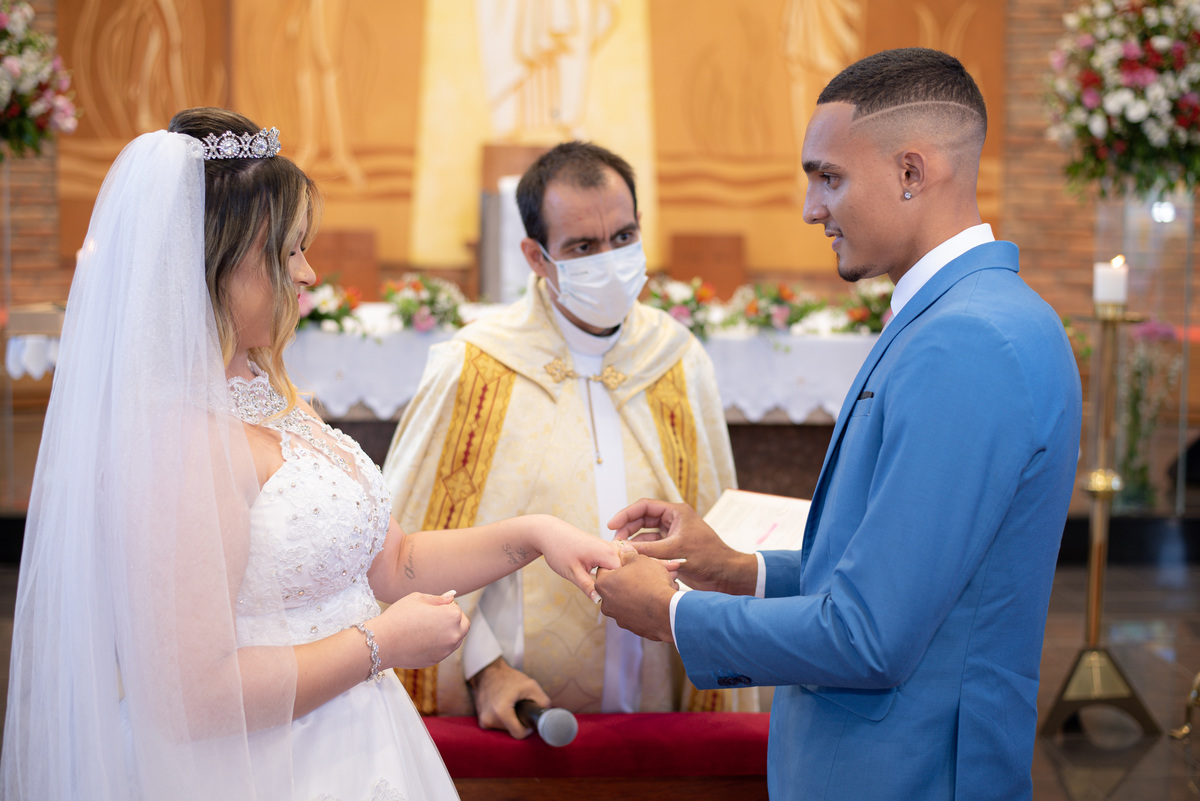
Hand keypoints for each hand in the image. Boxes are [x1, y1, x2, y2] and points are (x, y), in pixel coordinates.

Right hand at [372, 591, 469, 668]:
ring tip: (427, 628)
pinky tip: (421, 640)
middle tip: (434, 617)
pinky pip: (443, 650)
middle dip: (454, 620)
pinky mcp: (436, 660)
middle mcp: (454, 635)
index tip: (431, 607)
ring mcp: (446, 650)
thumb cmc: (399, 616)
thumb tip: (452, 596)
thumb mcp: (418, 598)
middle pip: (463, 625)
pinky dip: (438, 645)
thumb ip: (439, 598)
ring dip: (448, 633)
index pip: (457, 608)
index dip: (445, 606)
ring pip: (455, 640)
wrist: (382, 642)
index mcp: (452, 616)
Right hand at [469, 657, 551, 738]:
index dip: (527, 727)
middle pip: (512, 732)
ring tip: (510, 705)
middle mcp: (489, 720)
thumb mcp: (531, 685)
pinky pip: (498, 726)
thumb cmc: (509, 678)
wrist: (488, 672)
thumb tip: (547, 717)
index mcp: (501, 712)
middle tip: (519, 706)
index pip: (519, 734)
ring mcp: (483, 721)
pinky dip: (503, 719)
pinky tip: (503, 707)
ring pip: (505, 730)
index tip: (528, 716)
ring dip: (510, 720)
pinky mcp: (481, 720)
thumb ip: (543, 702)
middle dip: (518, 721)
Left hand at [533, 515, 622, 601]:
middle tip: (599, 592)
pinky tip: (595, 575)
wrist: (549, 532)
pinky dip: (607, 571)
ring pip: (617, 568)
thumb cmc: (559, 549)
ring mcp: (608, 547)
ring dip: (610, 578)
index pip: (624, 578)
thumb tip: (600, 601)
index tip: (604, 597)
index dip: (615, 590)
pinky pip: (612, 563)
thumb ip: (588, 587)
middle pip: (623, 573)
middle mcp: (612, 548)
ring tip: (594, 582)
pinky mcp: (603, 548)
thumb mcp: (573, 572)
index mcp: (608, 554)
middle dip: (614, 585)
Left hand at [593, 542, 677, 642]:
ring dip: (641, 592)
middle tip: (648, 573)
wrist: (667, 611)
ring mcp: (619, 617)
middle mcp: (607, 603)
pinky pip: (638, 612)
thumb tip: (625, 550)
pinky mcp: (632, 628)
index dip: (618, 563)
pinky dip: (646, 606)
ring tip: (659, 585)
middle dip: (632, 578)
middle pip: (618, 585)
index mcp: (603, 584)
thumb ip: (629, 554)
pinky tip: (660, 599)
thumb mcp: (640, 560)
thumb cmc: (651, 582)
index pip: (605, 569)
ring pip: (629, 599)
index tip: (630, 562)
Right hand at [608, 499, 757, 595]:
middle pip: (642, 519)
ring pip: (646, 534)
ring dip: (633, 541)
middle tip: (614, 541)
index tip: (611, 524)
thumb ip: (648, 549)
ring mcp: (672, 535)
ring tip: (620, 551)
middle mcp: (673, 520)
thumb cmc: (707, 557)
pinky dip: (642, 551)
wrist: (725, 575)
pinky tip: (633, 559)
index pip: (644, 506)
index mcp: (676, 512)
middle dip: (627, 528)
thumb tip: (623, 548)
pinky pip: (652, 546)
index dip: (625, 514)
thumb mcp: (675, 551)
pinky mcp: (673, 549)